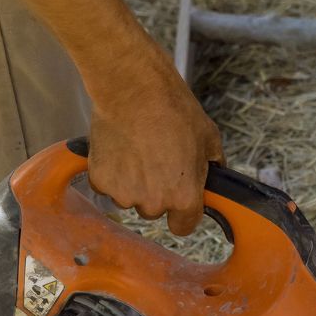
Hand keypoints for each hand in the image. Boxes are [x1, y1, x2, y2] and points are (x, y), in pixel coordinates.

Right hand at [85, 53, 223, 235]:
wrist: (133, 88)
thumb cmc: (173, 109)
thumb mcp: (209, 137)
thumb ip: (213, 165)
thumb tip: (215, 173)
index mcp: (184, 197)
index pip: (183, 227)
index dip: (183, 214)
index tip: (179, 201)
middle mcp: (153, 203)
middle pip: (154, 211)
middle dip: (156, 192)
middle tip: (156, 161)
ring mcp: (124, 194)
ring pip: (129, 199)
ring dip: (132, 183)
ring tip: (136, 150)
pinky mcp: (100, 181)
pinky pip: (107, 186)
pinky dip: (111, 172)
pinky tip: (119, 148)